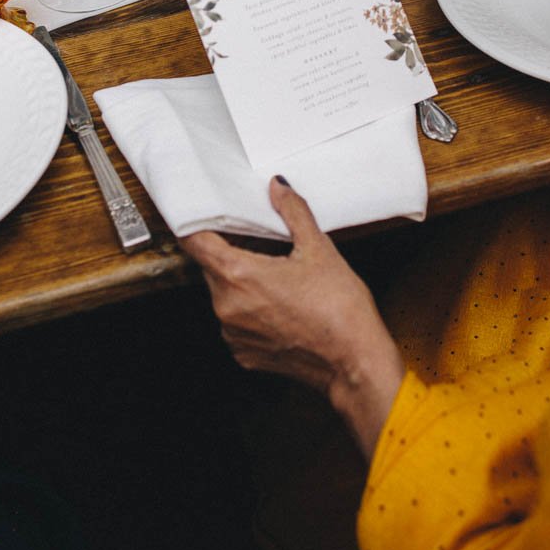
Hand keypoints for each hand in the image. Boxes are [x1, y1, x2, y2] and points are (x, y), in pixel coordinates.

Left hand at [180, 178, 405, 457]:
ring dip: (240, 282)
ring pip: (224, 295)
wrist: (354, 363)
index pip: (195, 242)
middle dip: (230, 251)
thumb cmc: (340, 309)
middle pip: (211, 267)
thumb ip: (293, 212)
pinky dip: (250, 310)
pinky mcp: (244, 354)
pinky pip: (236, 323)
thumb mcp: (319, 249)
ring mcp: (233, 334)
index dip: (198, 224)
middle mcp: (226, 307)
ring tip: (276, 276)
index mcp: (238, 276)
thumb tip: (278, 187)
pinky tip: (280, 305)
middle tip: (259, 241)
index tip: (208, 215)